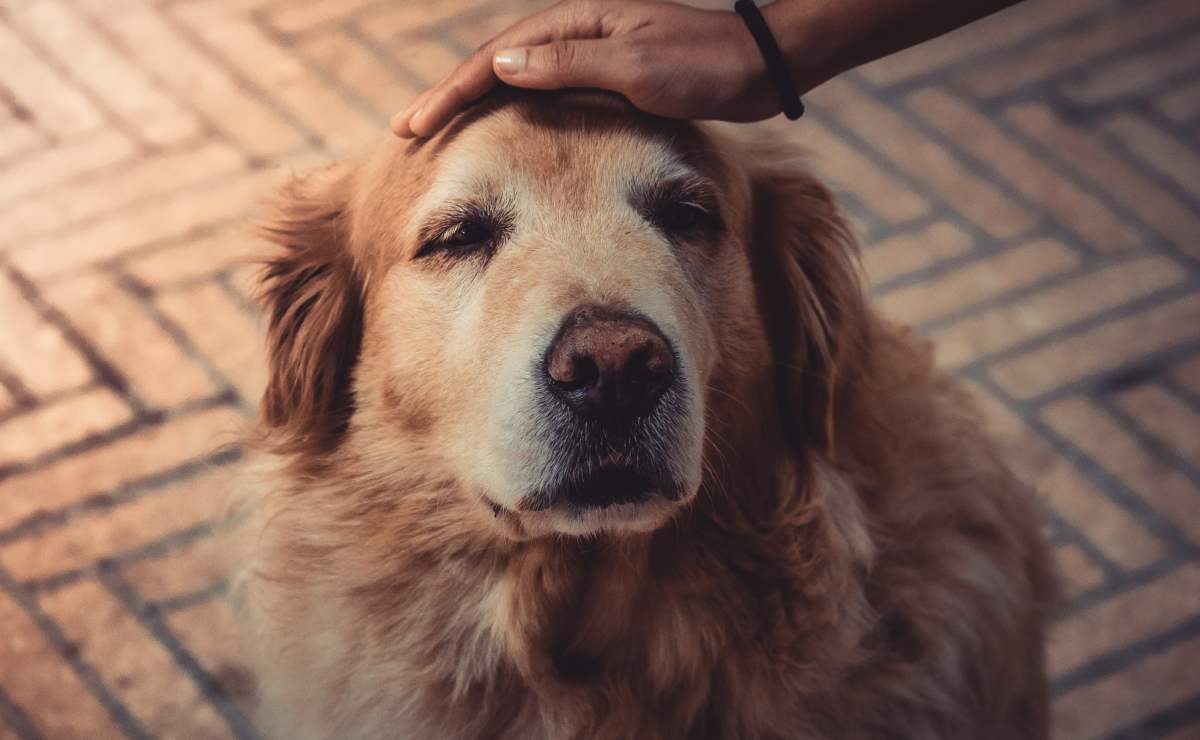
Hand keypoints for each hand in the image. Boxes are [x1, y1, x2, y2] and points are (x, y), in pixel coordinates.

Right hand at [390, 0, 786, 137]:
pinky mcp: (605, 75)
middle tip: (406, 129)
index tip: (415, 124)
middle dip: (448, 96)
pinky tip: (498, 127)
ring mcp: (589, 53)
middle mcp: (575, 33)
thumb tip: (500, 66)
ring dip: (473, 102)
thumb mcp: (636, 67)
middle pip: (494, 65)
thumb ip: (568, 65)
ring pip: (514, 79)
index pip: (495, 59)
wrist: (758, 66)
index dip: (451, 92)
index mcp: (574, 24)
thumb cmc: (704, 66)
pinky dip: (510, 109)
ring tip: (437, 127)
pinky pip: (542, 92)